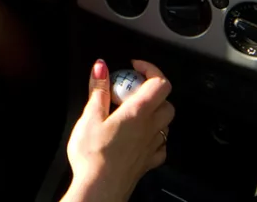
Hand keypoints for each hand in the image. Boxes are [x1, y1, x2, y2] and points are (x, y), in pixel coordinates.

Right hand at [62, 59, 174, 201]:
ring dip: (155, 112)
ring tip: (133, 112)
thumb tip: (101, 66)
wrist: (100, 190)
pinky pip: (161, 145)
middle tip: (132, 90)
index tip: (134, 67)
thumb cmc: (93, 155)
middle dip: (153, 91)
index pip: (160, 82)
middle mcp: (150, 128)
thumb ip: (97, 89)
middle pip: (167, 102)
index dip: (150, 69)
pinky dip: (155, 136)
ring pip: (167, 123)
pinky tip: (139, 137)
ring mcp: (152, 146)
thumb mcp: (89, 116)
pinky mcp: (148, 162)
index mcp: (138, 112)